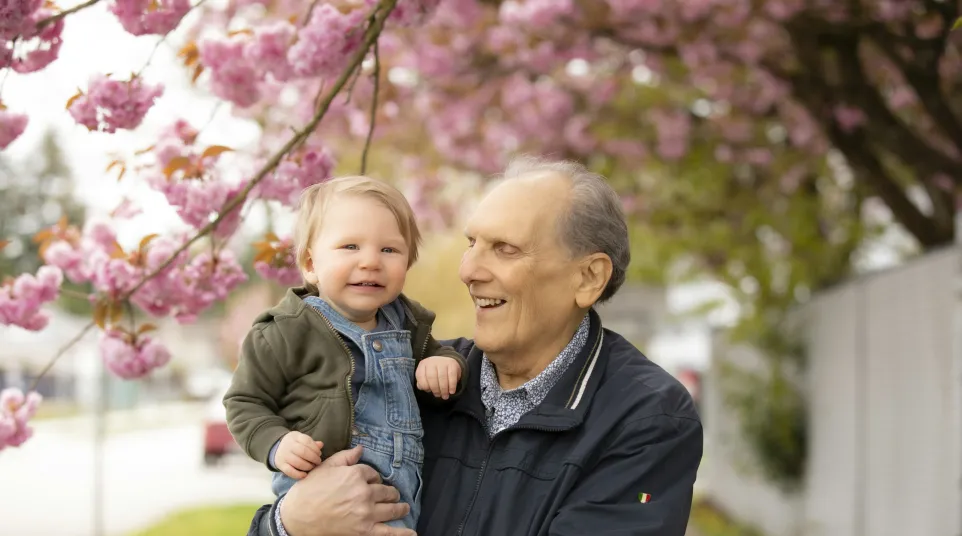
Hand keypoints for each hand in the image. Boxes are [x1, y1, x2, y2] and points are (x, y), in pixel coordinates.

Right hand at [277, 431, 323, 479]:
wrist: (277, 448)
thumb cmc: (294, 444)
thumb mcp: (301, 439)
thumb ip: (311, 443)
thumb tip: (321, 445)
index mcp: (295, 437)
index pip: (307, 441)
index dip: (315, 448)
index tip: (319, 453)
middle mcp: (288, 445)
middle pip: (303, 452)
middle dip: (313, 458)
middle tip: (318, 462)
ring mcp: (284, 455)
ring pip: (297, 462)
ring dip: (308, 466)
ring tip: (312, 467)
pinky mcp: (280, 465)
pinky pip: (289, 471)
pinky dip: (298, 474)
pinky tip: (305, 475)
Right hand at [280, 445, 414, 535]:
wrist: (297, 516)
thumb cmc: (309, 490)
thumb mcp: (326, 467)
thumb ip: (346, 457)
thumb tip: (361, 449)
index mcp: (356, 474)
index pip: (374, 474)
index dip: (373, 478)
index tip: (371, 482)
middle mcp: (364, 492)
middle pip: (386, 491)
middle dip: (390, 493)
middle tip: (392, 495)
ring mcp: (366, 512)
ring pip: (392, 509)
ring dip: (400, 508)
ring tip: (404, 508)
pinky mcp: (364, 530)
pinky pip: (388, 533)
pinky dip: (402, 533)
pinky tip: (412, 532)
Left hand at [416, 356, 460, 399]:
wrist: (447, 362)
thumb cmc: (435, 372)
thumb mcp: (426, 375)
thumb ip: (422, 382)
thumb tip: (421, 387)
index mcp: (423, 364)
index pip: (420, 376)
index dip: (424, 386)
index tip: (429, 391)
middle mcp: (432, 362)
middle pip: (431, 377)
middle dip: (435, 389)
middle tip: (438, 395)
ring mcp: (442, 361)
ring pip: (442, 377)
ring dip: (444, 389)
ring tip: (445, 395)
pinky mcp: (452, 363)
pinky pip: (452, 376)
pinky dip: (452, 385)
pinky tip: (451, 391)